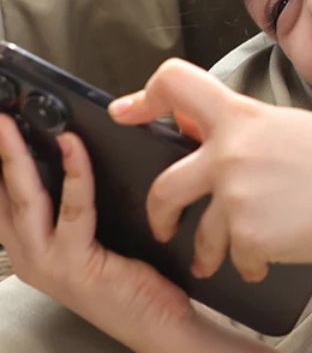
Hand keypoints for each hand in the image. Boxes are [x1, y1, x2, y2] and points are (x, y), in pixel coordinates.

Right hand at [0, 115, 192, 350]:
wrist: (159, 323)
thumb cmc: (135, 277)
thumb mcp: (95, 236)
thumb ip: (79, 204)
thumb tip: (77, 151)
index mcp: (32, 247)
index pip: (1, 200)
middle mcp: (30, 255)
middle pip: (1, 195)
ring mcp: (47, 263)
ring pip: (24, 198)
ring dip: (16, 157)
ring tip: (12, 124)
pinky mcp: (74, 264)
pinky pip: (73, 209)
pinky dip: (73, 174)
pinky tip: (71, 146)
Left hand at [109, 59, 311, 282]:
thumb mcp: (290, 127)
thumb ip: (245, 131)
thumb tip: (207, 138)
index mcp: (243, 116)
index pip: (176, 83)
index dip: (144, 95)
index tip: (127, 112)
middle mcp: (230, 151)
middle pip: (162, 183)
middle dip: (159, 213)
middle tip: (166, 225)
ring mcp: (237, 194)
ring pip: (200, 233)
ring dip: (208, 252)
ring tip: (222, 259)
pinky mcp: (250, 235)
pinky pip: (236, 256)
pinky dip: (252, 261)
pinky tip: (273, 255)